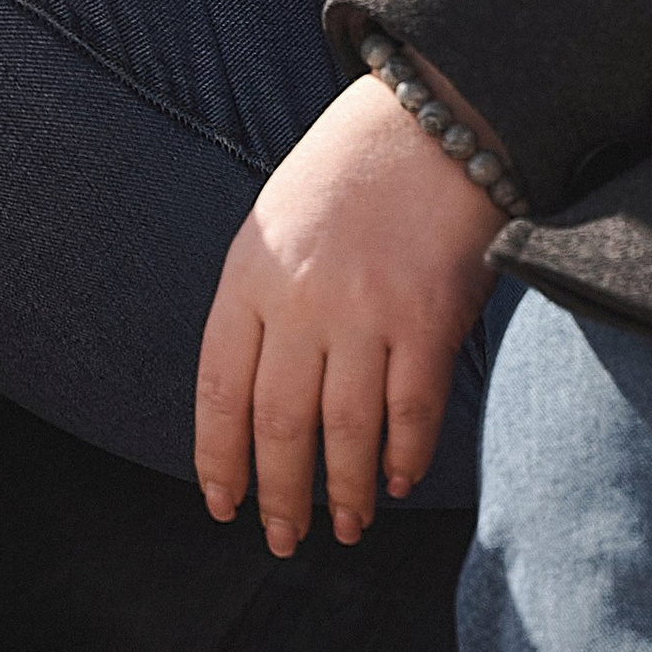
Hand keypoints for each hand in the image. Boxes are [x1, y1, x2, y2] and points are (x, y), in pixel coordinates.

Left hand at [193, 62, 503, 555]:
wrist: (433, 114)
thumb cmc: (352, 172)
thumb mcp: (279, 222)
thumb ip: (263, 300)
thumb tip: (258, 400)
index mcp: (251, 270)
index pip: (219, 389)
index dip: (219, 459)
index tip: (224, 505)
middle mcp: (300, 296)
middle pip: (278, 423)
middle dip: (279, 494)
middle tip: (283, 538)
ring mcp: (365, 309)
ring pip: (344, 432)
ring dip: (342, 491)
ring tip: (344, 525)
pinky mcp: (427, 317)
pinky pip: (410, 412)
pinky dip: (403, 457)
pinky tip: (396, 480)